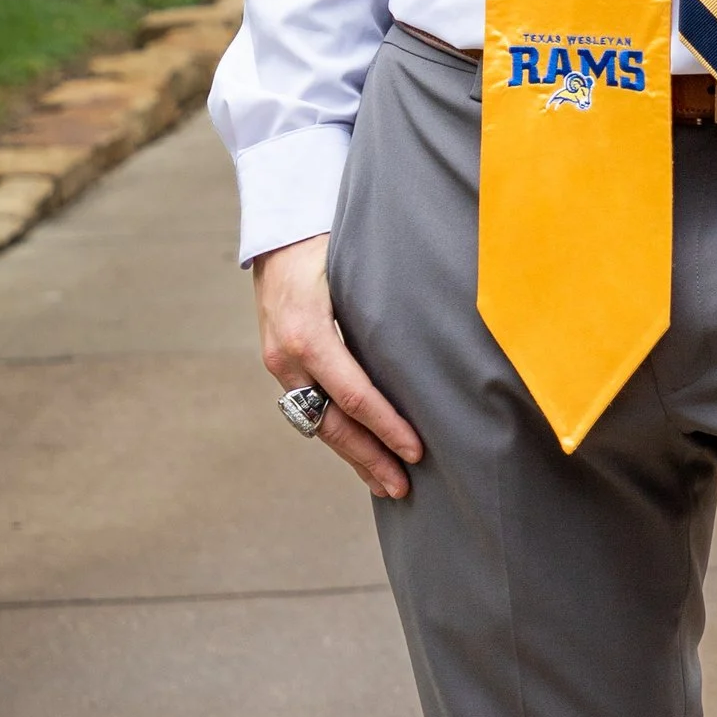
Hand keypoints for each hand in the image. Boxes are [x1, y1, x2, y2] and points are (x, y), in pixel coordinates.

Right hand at [253, 232, 423, 501]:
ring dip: (353, 455)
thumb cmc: (331, 241)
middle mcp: (287, 356)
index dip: (386, 427)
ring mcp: (279, 363)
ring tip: (384, 483)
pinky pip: (310, 407)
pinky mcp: (281, 363)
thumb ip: (386, 309)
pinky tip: (361, 450)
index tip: (416, 452)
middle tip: (402, 488)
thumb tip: (436, 345)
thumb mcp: (359, 269)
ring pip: (318, 422)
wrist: (282, 228)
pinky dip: (338, 432)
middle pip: (332, 422)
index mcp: (307, 334)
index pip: (353, 395)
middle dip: (369, 458)